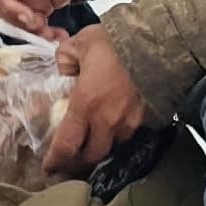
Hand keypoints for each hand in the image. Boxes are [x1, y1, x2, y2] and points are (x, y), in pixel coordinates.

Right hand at [0, 0, 94, 31]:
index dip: (8, 6)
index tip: (27, 17)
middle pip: (0, 8)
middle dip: (17, 22)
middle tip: (39, 28)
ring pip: (15, 20)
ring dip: (30, 32)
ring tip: (52, 35)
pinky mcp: (39, 4)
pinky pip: (33, 24)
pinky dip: (42, 34)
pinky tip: (58, 36)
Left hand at [44, 23, 147, 176]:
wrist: (156, 38)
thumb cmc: (114, 40)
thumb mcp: (78, 44)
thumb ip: (65, 61)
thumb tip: (65, 71)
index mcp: (85, 104)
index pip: (67, 144)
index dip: (56, 160)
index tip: (49, 168)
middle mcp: (108, 120)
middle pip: (93, 156)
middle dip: (81, 161)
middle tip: (73, 158)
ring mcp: (131, 120)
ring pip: (115, 145)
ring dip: (104, 145)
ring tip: (98, 139)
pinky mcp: (150, 116)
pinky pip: (133, 132)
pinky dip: (123, 132)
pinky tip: (120, 123)